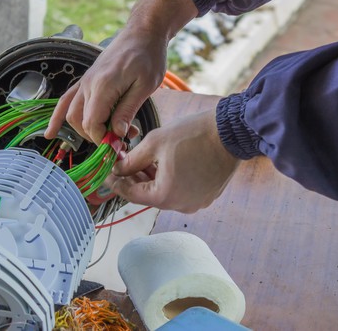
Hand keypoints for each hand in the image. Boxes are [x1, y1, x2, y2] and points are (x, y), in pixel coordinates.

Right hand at [44, 0, 197, 144]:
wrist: (142, 33)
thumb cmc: (148, 56)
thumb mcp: (145, 86)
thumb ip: (127, 110)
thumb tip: (115, 134)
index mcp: (104, 85)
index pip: (92, 123)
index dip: (103, 139)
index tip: (119, 145)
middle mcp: (88, 84)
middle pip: (79, 121)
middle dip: (96, 137)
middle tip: (118, 142)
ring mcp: (84, 82)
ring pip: (70, 114)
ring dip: (84, 131)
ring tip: (104, 137)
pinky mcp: (85, 81)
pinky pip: (65, 101)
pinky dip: (57, 118)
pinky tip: (51, 132)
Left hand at [110, 107, 239, 212]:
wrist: (231, 131)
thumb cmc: (194, 135)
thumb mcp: (154, 143)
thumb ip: (132, 160)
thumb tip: (118, 169)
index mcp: (166, 196)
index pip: (131, 194)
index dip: (116, 183)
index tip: (107, 174)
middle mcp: (181, 205)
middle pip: (148, 195)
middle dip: (133, 179)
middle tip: (122, 164)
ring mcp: (196, 202)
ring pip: (164, 193)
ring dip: (151, 179)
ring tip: (141, 161)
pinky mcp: (206, 195)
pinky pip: (180, 190)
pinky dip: (168, 180)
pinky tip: (162, 164)